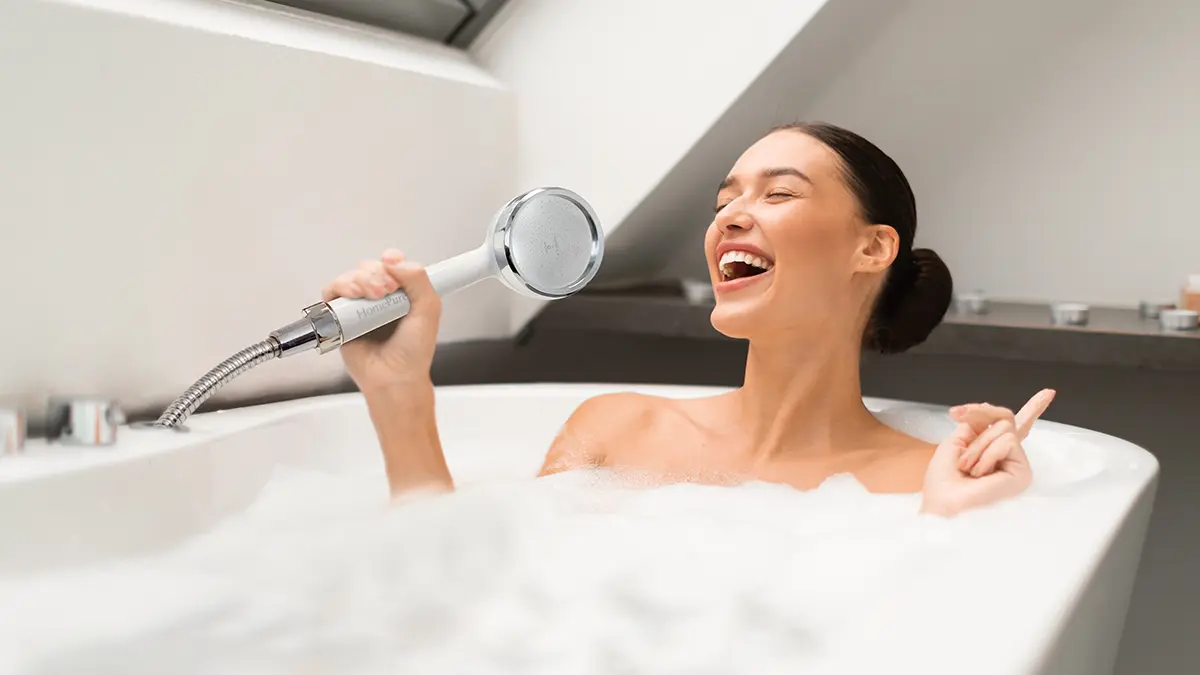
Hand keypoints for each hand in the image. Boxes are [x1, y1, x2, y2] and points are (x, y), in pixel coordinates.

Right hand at [321, 249, 441, 392]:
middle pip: (369, 267)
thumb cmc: (413, 352)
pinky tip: (353, 296)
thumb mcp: (428, 310)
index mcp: (402, 293)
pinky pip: (332, 293)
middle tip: (387, 290)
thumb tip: (394, 261)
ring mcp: (359, 307)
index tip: (394, 263)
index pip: (392, 263)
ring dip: (360, 280)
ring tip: (372, 296)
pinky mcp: (340, 318)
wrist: (395, 378)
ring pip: (351, 277)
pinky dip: (339, 288)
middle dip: (376, 273)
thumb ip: (418, 280)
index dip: (391, 259)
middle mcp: (380, 298)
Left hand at [920, 389, 1056, 516]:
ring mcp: (1016, 463)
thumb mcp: (954, 443)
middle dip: (979, 416)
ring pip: (1003, 428)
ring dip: (978, 446)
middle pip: (1004, 417)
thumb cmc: (944, 481)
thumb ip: (976, 425)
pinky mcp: (1023, 471)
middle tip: (961, 439)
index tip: (1049, 392)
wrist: (945, 504)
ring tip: (971, 469)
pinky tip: (983, 473)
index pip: (1017, 425)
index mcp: (990, 449)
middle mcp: (1008, 456)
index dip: (1034, 409)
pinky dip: (988, 454)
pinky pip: (1007, 441)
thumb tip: (991, 412)